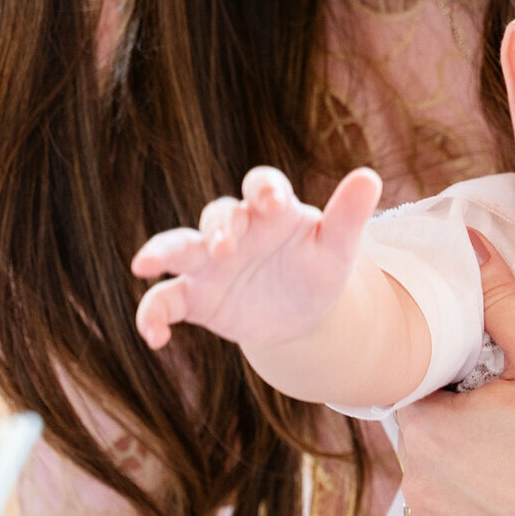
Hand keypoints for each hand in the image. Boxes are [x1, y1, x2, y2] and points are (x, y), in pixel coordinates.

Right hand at [131, 165, 382, 350]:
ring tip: (144, 264)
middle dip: (218, 228)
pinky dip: (151, 315)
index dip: (263, 189)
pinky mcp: (194, 298)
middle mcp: (235, 230)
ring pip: (177, 248)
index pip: (261, 185)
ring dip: (161, 252)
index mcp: (272, 210)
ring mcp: (209, 264)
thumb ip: (349, 215)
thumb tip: (370, 177)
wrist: (302, 316)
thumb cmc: (318, 270)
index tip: (271, 201)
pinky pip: (164, 302)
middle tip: (224, 247)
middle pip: (217, 215)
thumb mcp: (337, 248)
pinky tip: (155, 338)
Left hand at [396, 231, 514, 515]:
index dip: (457, 392)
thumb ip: (498, 299)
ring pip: (436, 493)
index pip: (420, 397)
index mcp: (427, 432)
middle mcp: (417, 491)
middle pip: (426, 446)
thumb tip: (467, 242)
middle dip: (459, 435)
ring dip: (462, 482)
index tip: (498, 398)